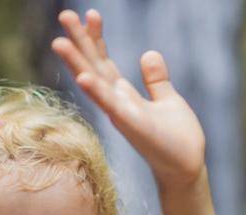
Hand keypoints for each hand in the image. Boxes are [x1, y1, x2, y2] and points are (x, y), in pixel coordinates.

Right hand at [51, 9, 205, 187]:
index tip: (90, 14)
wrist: (186, 168)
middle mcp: (116, 103)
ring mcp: (121, 114)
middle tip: (65, 14)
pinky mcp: (133, 126)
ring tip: (59, 42)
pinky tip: (84, 76)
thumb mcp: (168, 100)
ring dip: (77, 64)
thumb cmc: (176, 139)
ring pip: (95, 84)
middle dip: (79, 42)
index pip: (104, 61)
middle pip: (94, 66)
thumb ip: (156, 79)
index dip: (96, 38)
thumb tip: (148, 53)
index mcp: (123, 95)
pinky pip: (112, 106)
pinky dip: (97, 92)